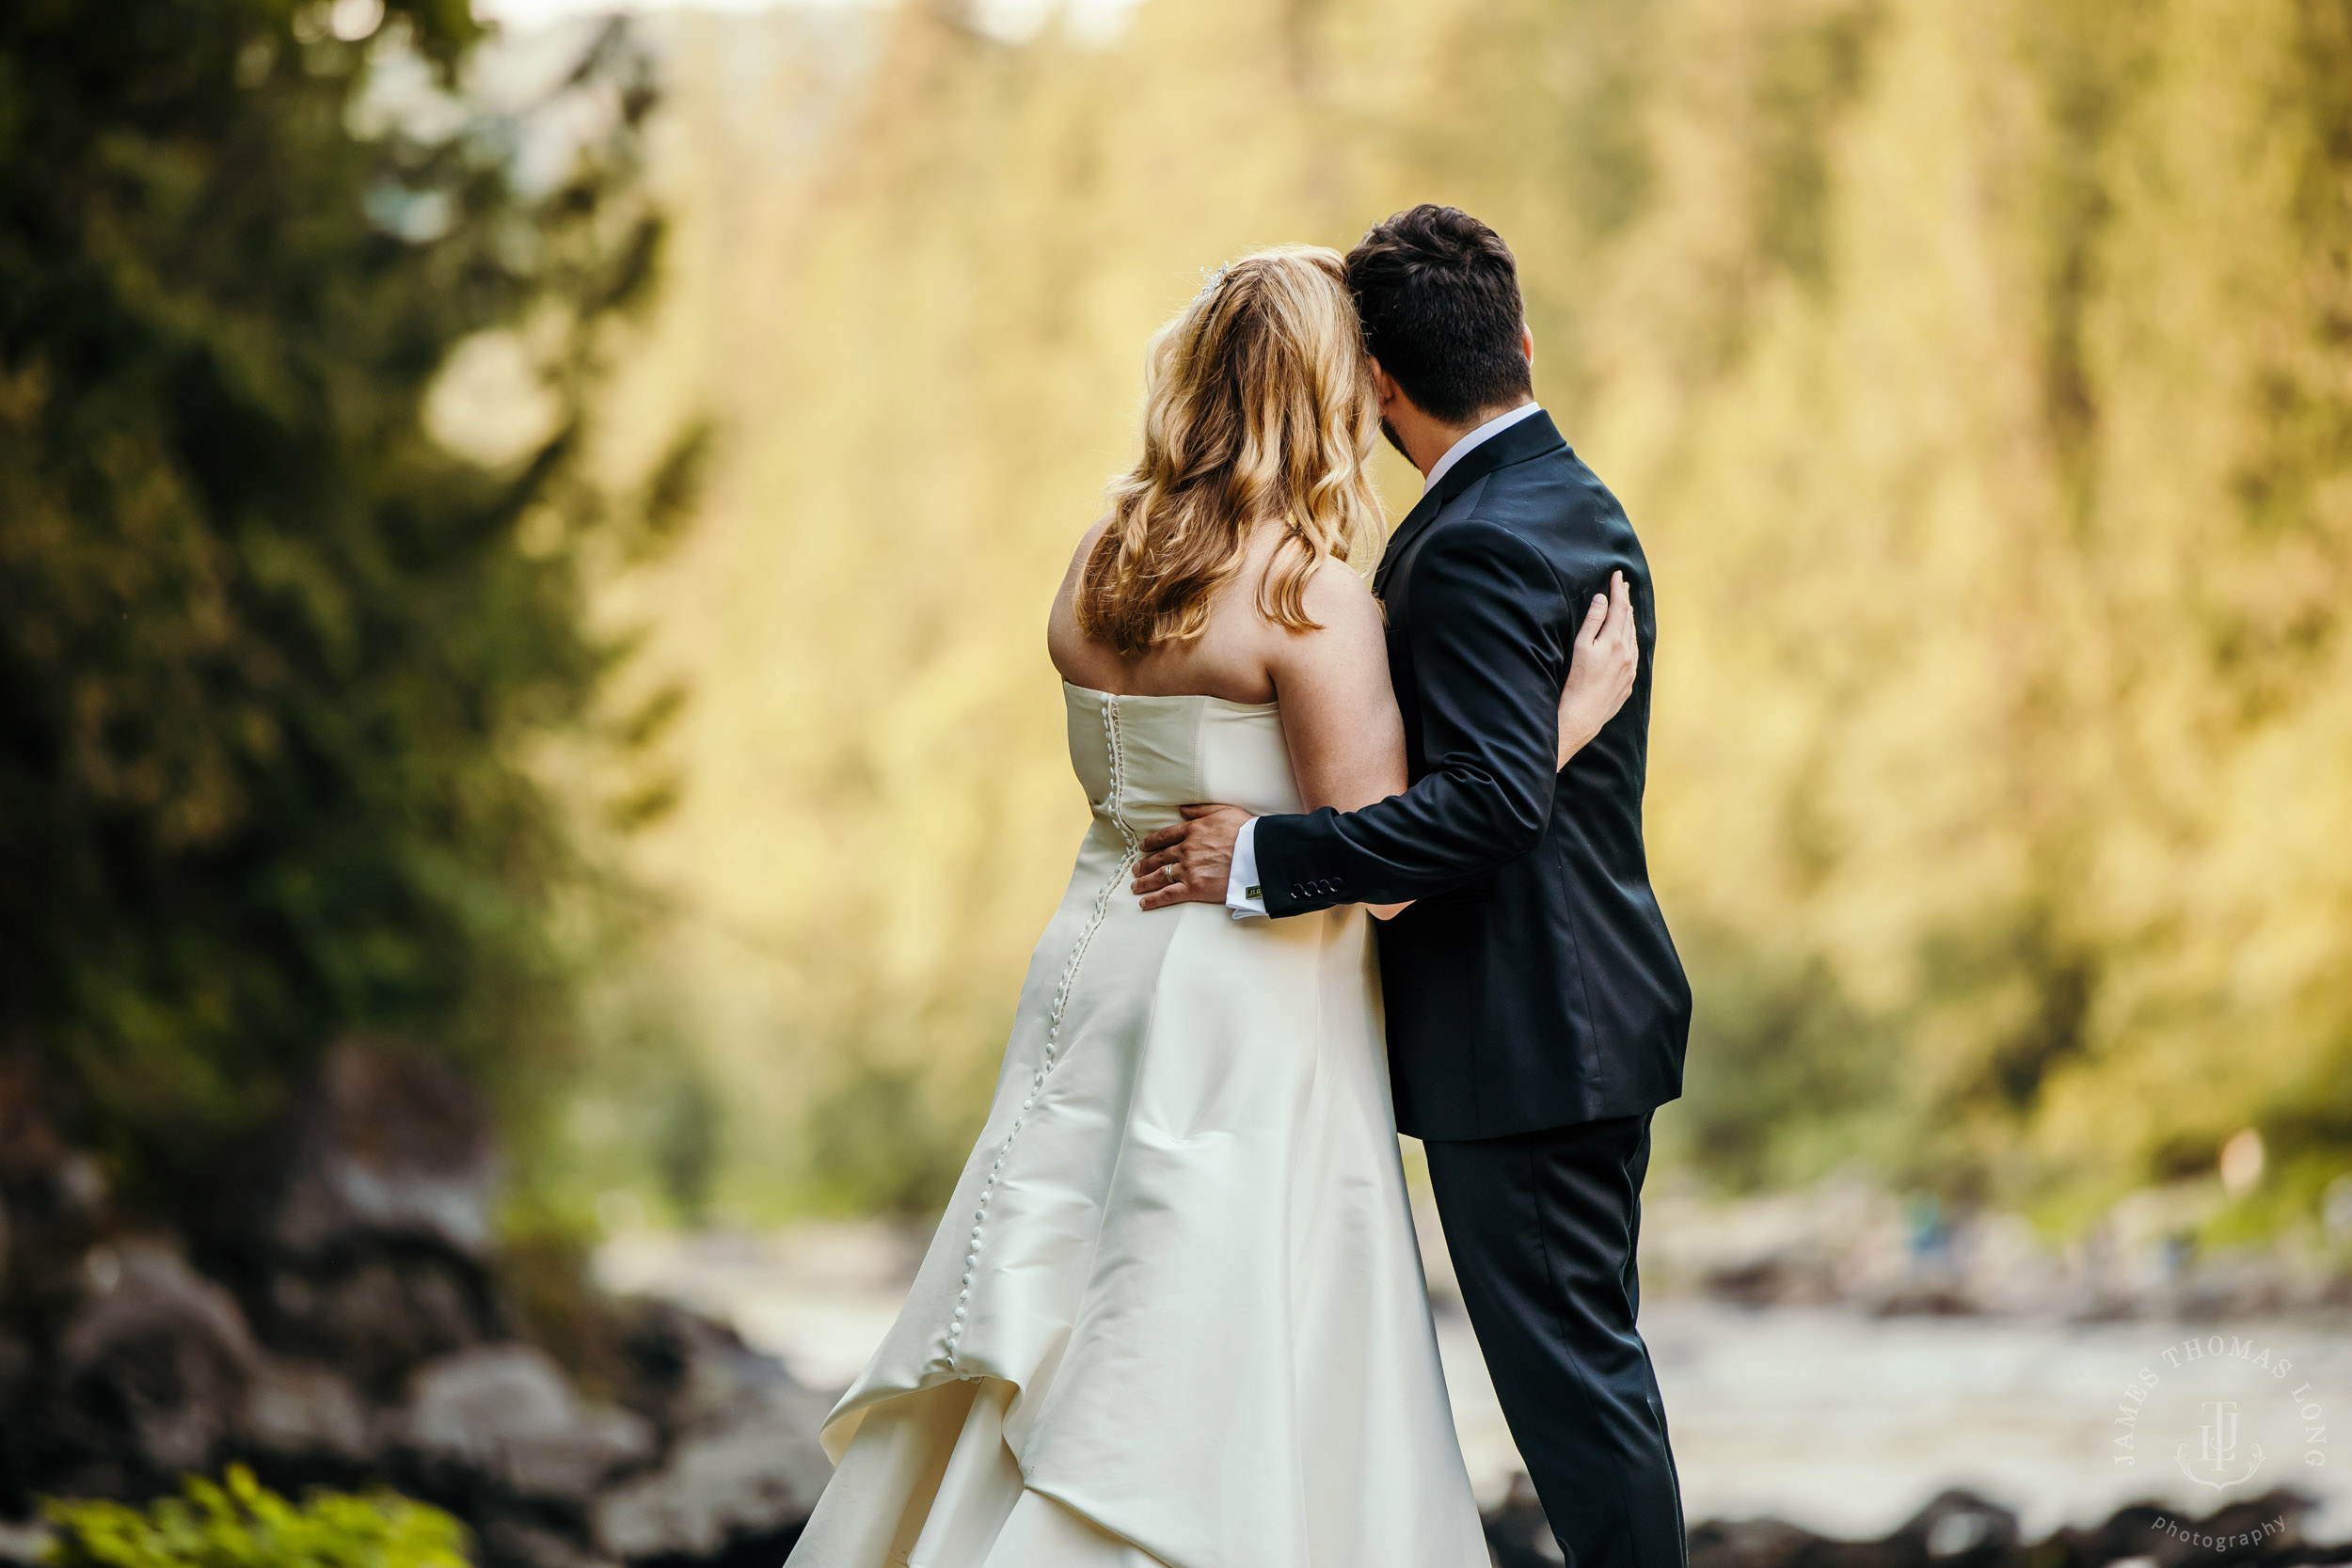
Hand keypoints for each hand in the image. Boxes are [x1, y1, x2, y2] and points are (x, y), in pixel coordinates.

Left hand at [1130, 803, 1249, 910]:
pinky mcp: (1194, 887)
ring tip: (1136, 886)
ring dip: (1145, 881)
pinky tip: (1144, 903)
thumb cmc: (1246, 831)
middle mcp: (1186, 850)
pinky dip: (1154, 899)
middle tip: (1136, 869)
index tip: (1143, 847)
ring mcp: (1188, 869)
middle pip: (1159, 858)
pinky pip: (1168, 894)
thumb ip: (1201, 810)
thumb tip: (1183, 810)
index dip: (1152, 842)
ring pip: (1160, 876)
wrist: (1257, 853)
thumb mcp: (1223, 811)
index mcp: (1192, 831)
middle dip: (1145, 864)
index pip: (1165, 836)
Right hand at [1558, 570, 1636, 765]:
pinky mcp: (1628, 681)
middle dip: (1625, 601)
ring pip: (1633, 636)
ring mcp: (1630, 668)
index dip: (1619, 590)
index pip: (1619, 608)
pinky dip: (1631, 638)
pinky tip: (1628, 638)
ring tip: (1627, 607)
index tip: (1618, 575)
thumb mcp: (1580, 646)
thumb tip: (1603, 599)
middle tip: (1623, 586)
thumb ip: (1593, 621)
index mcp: (1614, 641)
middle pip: (1628, 620)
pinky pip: (1634, 653)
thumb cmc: (1575, 681)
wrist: (1583, 715)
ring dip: (1629, 619)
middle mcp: (1627, 653)